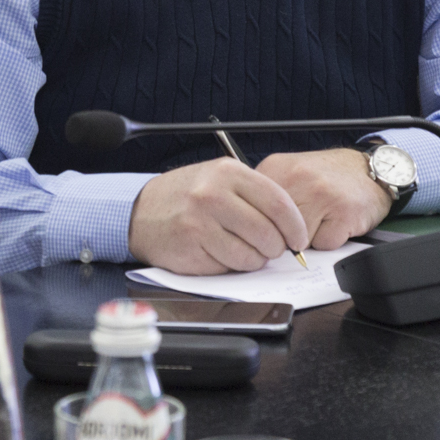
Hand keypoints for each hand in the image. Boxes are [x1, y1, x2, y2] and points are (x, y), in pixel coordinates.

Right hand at [127, 157, 308, 274]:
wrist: (140, 211)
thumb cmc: (186, 196)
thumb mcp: (219, 180)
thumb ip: (254, 196)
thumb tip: (291, 227)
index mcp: (228, 172)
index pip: (278, 202)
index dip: (295, 226)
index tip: (299, 239)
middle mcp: (214, 194)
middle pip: (268, 232)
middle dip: (276, 248)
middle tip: (272, 249)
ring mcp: (201, 222)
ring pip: (251, 255)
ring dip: (254, 260)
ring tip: (242, 249)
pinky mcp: (191, 247)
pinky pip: (229, 267)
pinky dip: (232, 266)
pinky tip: (220, 253)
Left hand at [255, 148, 391, 249]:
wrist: (372, 170)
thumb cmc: (328, 178)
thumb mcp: (290, 175)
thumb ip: (268, 198)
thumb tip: (252, 233)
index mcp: (276, 169)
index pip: (253, 213)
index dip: (264, 227)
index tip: (274, 228)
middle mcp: (297, 178)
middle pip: (274, 230)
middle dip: (286, 235)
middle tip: (304, 221)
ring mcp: (321, 195)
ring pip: (298, 241)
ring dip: (309, 238)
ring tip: (322, 218)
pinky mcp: (344, 213)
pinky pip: (324, 245)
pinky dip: (331, 240)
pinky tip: (337, 221)